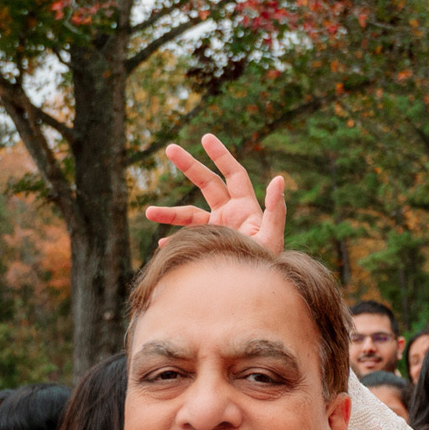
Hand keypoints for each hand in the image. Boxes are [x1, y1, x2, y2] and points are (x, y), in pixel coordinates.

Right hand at [146, 135, 287, 252]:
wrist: (255, 291)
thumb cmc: (268, 266)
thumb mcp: (272, 238)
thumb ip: (275, 210)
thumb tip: (280, 178)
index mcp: (245, 208)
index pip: (233, 174)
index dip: (221, 155)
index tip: (205, 138)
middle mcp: (229, 214)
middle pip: (206, 183)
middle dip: (189, 165)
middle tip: (169, 148)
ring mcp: (216, 229)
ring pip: (189, 214)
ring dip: (169, 213)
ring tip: (149, 212)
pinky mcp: (206, 245)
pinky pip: (186, 239)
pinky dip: (173, 241)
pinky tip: (162, 245)